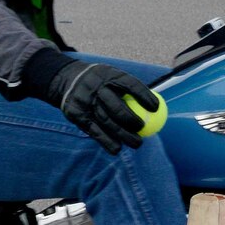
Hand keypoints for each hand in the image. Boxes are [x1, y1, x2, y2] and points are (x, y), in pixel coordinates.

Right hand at [44, 60, 160, 153]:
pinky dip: (106, 141)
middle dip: (132, 120)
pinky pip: (93, 130)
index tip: (156, 108)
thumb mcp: (112, 76)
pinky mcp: (76, 114)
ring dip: (122, 135)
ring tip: (137, 144)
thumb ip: (129, 89)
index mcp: (109, 74)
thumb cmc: (100, 81)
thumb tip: (156, 106)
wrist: (67, 80)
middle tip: (143, 129)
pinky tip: (116, 149)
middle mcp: (96, 87)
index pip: (130, 84)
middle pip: (116, 107)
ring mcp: (85, 101)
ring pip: (106, 121)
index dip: (144, 96)